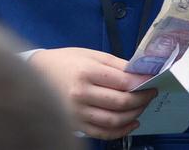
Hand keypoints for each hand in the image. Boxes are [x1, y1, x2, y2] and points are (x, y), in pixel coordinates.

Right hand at [28, 47, 155, 140]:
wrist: (34, 74)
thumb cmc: (65, 61)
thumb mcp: (91, 55)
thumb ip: (117, 64)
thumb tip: (141, 73)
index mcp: (87, 73)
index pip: (123, 82)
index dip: (143, 83)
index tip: (154, 81)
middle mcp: (81, 95)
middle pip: (121, 103)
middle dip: (142, 99)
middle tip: (151, 93)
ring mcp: (77, 113)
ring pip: (114, 121)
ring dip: (134, 115)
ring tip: (142, 106)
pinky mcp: (75, 125)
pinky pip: (102, 133)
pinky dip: (120, 131)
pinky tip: (131, 123)